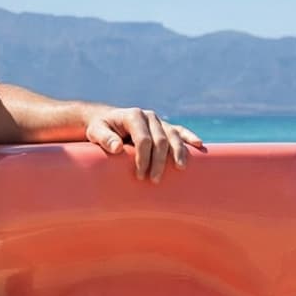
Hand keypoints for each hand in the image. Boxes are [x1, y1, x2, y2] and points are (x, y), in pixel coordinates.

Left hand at [85, 106, 206, 181]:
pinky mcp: (164, 126)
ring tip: (179, 168)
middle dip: (159, 161)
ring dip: (178, 153)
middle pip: (160, 139)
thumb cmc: (100, 128)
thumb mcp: (96, 132)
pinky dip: (189, 137)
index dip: (143, 157)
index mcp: (134, 115)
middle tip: (153, 180)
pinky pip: (179, 131)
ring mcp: (158, 121)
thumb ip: (104, 138)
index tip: (139, 174)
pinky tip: (198, 145)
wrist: (106, 120)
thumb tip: (117, 148)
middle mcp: (149, 116)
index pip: (143, 138)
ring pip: (173, 136)